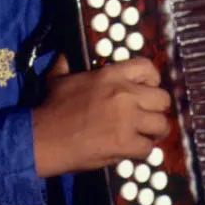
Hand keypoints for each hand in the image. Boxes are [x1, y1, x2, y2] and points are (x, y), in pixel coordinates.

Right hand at [32, 55, 170, 177]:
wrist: (42, 138)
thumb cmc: (50, 108)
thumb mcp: (59, 78)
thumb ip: (67, 63)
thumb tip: (64, 53)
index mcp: (111, 75)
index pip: (149, 68)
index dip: (153, 80)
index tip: (147, 90)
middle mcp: (125, 94)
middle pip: (162, 99)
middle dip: (157, 109)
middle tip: (148, 117)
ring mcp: (127, 120)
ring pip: (161, 125)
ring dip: (154, 132)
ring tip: (144, 135)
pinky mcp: (125, 144)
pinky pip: (148, 148)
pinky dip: (141, 151)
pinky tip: (131, 150)